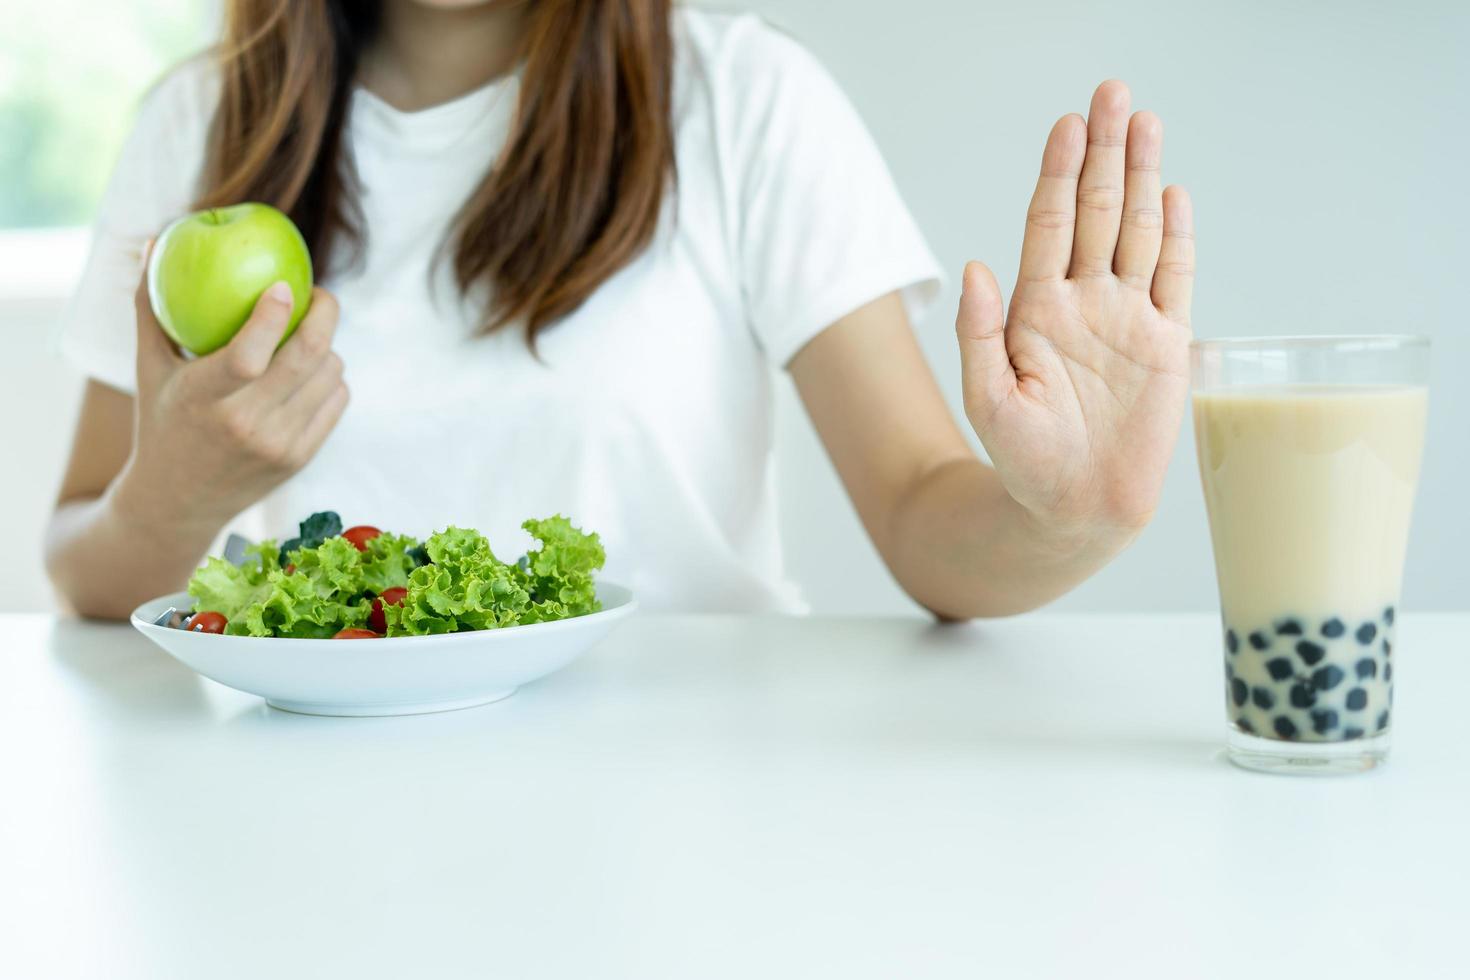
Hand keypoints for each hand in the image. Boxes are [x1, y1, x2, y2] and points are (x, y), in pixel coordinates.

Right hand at [115, 251, 348, 531]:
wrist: (177, 502)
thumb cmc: (160, 421)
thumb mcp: (148, 368)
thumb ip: (152, 307)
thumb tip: (157, 241)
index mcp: (203, 399)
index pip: (248, 355)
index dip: (274, 316)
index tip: (284, 285)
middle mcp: (246, 425)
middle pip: (308, 357)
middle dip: (325, 314)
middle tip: (320, 295)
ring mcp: (279, 445)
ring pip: (330, 374)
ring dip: (326, 347)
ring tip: (308, 337)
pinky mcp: (301, 457)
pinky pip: (337, 400)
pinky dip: (331, 378)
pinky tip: (314, 370)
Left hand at [956, 80, 1194, 544]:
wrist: (1074, 510)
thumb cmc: (1023, 463)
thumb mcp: (987, 402)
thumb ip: (978, 335)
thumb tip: (975, 267)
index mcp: (1036, 310)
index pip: (1049, 225)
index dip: (1058, 173)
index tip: (1067, 125)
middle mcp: (1082, 303)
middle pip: (1096, 212)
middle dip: (1104, 153)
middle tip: (1112, 92)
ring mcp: (1126, 320)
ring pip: (1135, 232)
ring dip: (1141, 178)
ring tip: (1144, 122)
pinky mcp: (1164, 345)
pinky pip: (1172, 280)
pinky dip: (1174, 238)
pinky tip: (1172, 196)